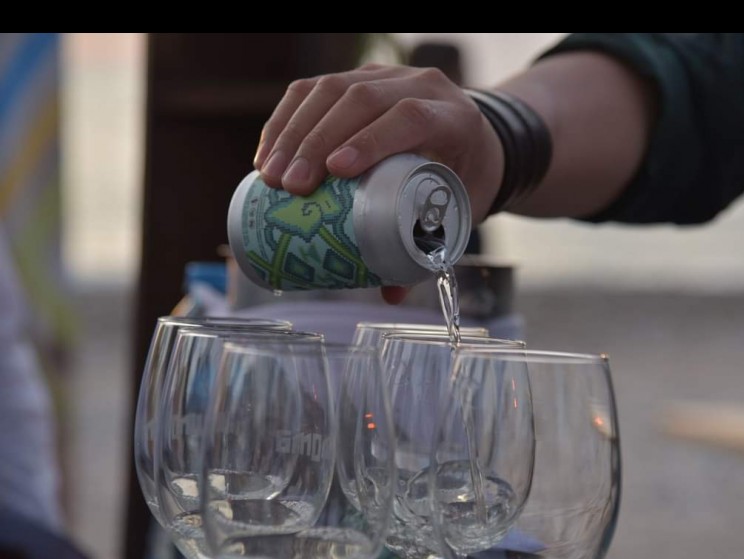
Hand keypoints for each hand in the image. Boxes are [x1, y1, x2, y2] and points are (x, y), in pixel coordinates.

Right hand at [253, 64, 503, 225]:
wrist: (473, 140)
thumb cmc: (462, 181)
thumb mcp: (457, 211)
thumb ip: (427, 248)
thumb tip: (389, 294)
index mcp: (453, 118)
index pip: (409, 117)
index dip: (370, 140)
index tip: (336, 171)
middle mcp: (420, 85)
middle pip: (360, 98)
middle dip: (318, 142)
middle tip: (291, 187)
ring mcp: (385, 77)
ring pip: (330, 89)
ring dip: (293, 132)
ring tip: (271, 175)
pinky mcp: (356, 79)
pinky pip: (312, 90)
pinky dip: (285, 120)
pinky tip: (268, 154)